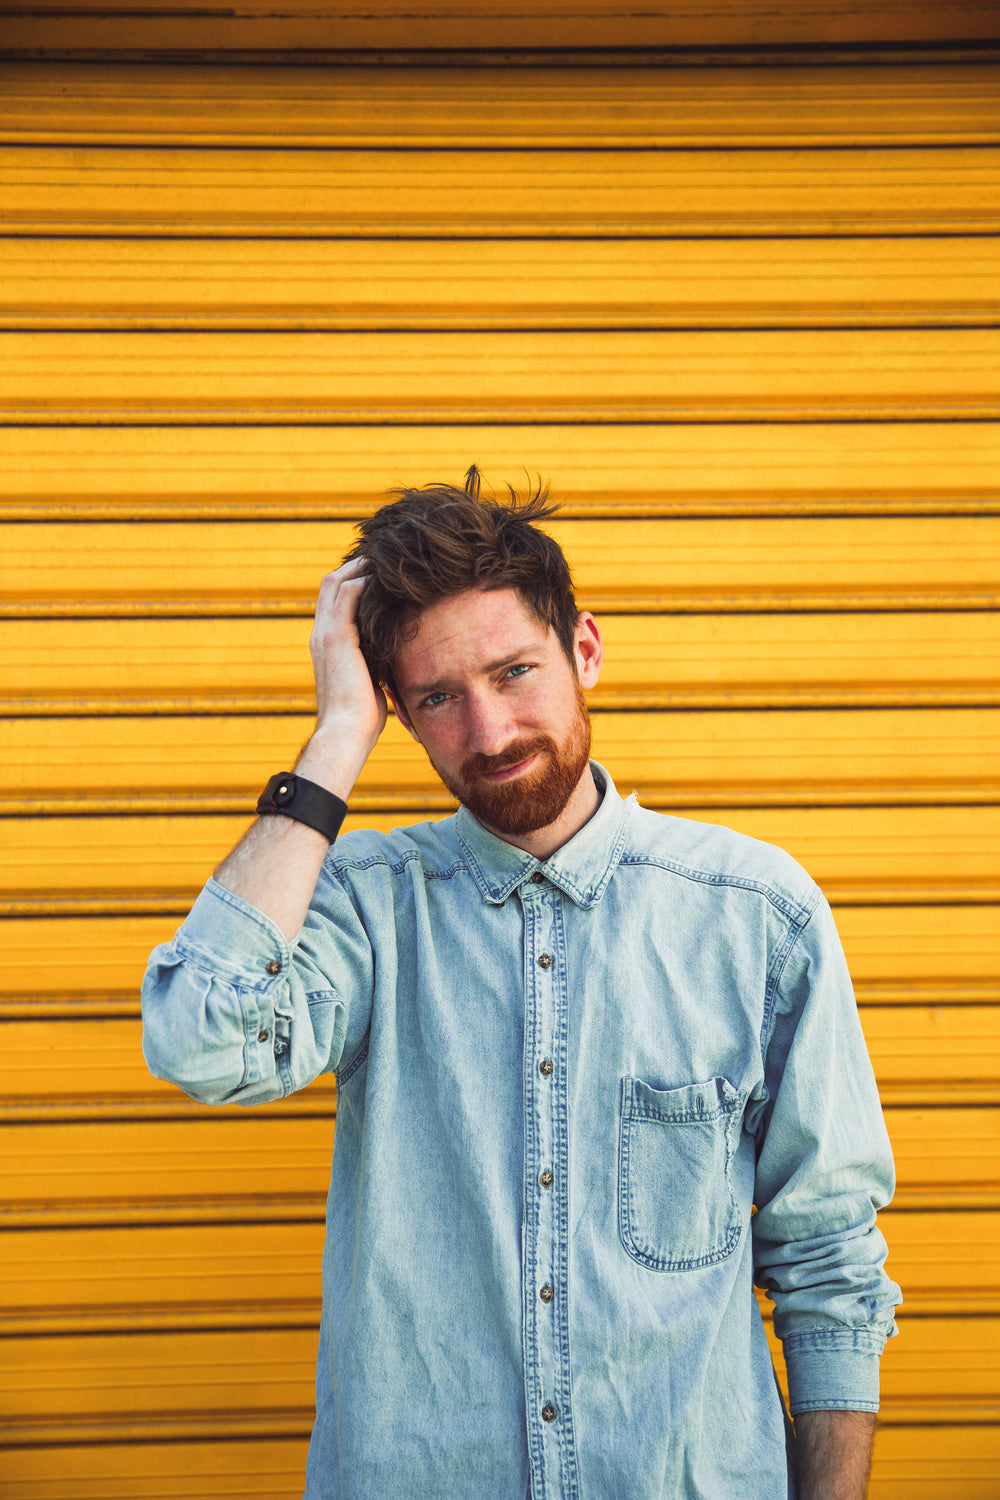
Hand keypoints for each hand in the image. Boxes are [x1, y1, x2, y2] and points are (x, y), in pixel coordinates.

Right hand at [299, 558, 387, 795]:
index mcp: (325, 643)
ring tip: (384, 558)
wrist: (346, 731)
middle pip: (330, 582)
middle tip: (382, 556)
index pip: (333, 599)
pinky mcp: (337, 637)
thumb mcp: (368, 679)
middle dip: (355, 566)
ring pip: (336, 581)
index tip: (378, 572)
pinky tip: (385, 577)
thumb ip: (374, 661)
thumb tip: (394, 658)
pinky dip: (364, 580)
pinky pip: (348, 594)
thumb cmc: (361, 715)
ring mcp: (325, 633)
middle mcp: (320, 633)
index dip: (352, 580)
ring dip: (360, 567)